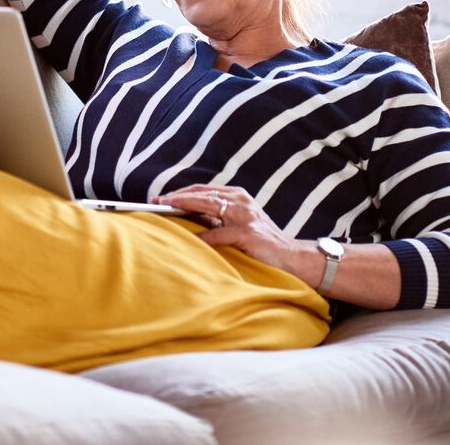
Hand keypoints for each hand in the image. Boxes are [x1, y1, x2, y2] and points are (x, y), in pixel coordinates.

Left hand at [155, 184, 315, 280]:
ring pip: (209, 205)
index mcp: (237, 196)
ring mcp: (245, 216)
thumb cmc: (261, 243)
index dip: (181, 192)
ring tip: (166, 208)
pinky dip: (203, 236)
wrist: (293, 258)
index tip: (161, 197)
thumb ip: (216, 219)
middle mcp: (241, 201)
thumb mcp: (237, 225)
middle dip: (177, 196)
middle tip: (156, 201)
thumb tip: (186, 217)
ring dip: (185, 205)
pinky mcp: (248, 234)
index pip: (203, 190)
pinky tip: (189, 238)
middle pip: (202, 194)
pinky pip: (220, 234)